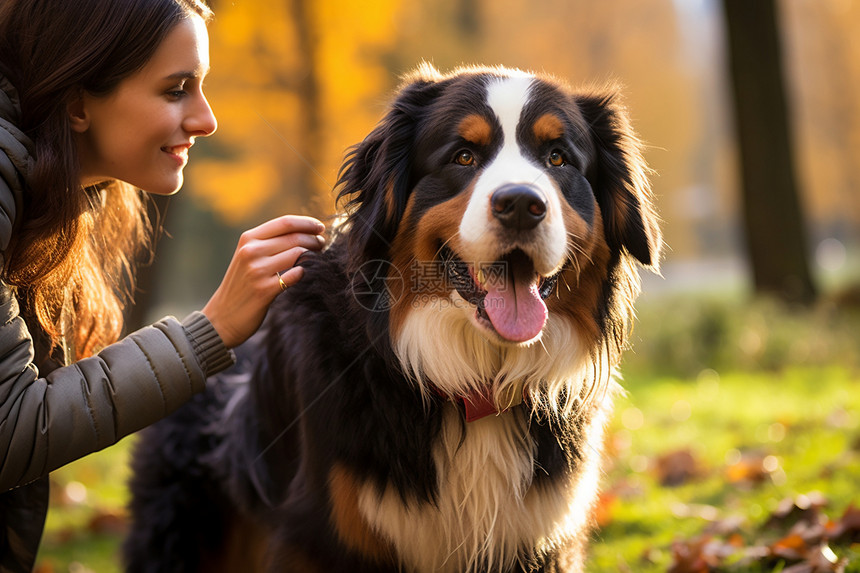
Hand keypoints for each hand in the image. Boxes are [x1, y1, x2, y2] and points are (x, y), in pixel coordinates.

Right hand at [202, 215, 324, 347]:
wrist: (222, 317)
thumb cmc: (241, 285)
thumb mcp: (247, 257)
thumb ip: (268, 242)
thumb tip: (303, 231)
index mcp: (247, 239)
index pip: (284, 223)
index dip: (307, 223)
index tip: (320, 227)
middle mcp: (251, 252)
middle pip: (295, 237)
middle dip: (314, 239)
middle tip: (322, 244)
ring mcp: (257, 271)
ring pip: (298, 254)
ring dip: (313, 255)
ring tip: (317, 257)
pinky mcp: (265, 290)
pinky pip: (295, 275)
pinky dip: (304, 272)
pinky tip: (304, 274)